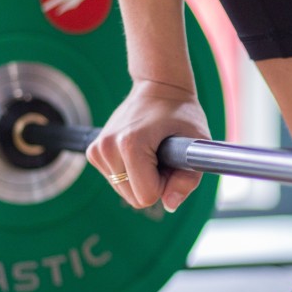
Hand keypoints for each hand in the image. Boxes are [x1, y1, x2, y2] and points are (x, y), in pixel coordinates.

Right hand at [88, 79, 210, 210]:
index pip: (147, 196)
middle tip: (164, 156)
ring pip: (124, 192)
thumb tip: (170, 205)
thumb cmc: (182, 113)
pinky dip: (130, 172)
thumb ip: (188, 179)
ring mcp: (97, 150)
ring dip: (142, 178)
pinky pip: (116, 181)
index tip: (171, 162)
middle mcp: (107, 147)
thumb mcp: (196, 143)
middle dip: (153, 183)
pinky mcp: (94, 152)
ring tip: (153, 150)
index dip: (165, 184)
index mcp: (130, 144)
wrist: (159, 87)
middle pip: (134, 198)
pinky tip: (140, 150)